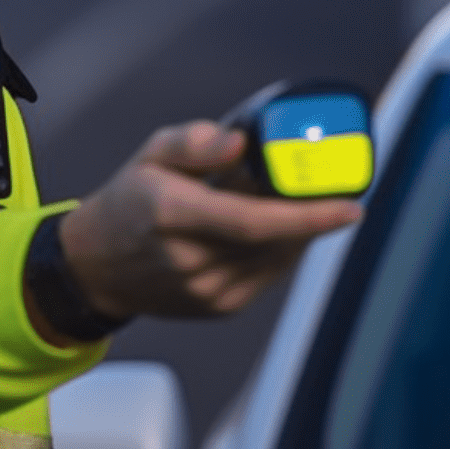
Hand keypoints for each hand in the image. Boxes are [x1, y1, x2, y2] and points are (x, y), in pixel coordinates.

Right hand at [56, 120, 362, 321]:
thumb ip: (196, 142)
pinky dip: (283, 249)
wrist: (98, 267)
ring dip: (300, 231)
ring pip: (278, 259)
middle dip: (313, 214)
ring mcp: (206, 291)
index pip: (254, 221)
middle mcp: (190, 260)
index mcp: (172, 215)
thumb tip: (242, 141)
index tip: (351, 205)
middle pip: (275, 241)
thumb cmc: (129, 203)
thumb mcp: (151, 154)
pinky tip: (279, 226)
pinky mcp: (219, 307)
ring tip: (298, 198)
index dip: (308, 216)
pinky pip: (268, 274)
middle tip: (336, 185)